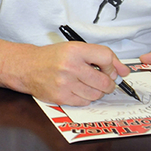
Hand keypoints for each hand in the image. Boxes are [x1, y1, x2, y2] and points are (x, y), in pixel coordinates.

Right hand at [11, 42, 130, 105]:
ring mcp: (65, 83)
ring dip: (96, 91)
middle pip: (105, 81)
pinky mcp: (61, 97)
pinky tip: (77, 89)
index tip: (110, 69)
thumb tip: (124, 71)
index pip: (106, 57)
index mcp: (74, 50)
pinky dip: (85, 97)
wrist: (27, 67)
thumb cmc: (51, 57)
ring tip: (86, 84)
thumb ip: (100, 57)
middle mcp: (70, 66)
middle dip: (108, 83)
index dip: (112, 65)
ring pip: (96, 94)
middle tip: (102, 80)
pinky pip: (84, 102)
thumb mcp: (74, 49)